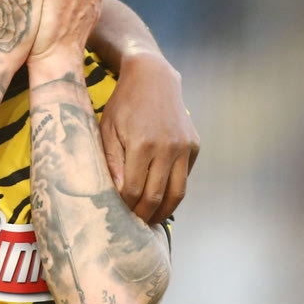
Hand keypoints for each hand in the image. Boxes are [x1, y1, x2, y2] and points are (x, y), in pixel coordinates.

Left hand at [100, 52, 199, 223]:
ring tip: (151, 220)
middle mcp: (167, 148)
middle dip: (144, 214)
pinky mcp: (195, 146)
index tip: (118, 214)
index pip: (133, 189)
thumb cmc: (123, 104)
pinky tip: (162, 199)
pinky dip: (174, 191)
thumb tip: (117, 194)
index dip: (125, 206)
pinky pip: (185, 177)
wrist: (153, 77)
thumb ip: (112, 162)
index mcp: (142, 144)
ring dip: (164, 212)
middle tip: (134, 226)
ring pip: (178, 193)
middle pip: (157, 196)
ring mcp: (184, 147)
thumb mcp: (108, 129)